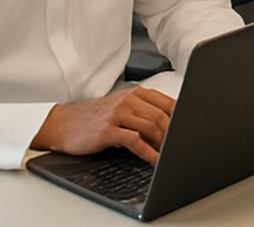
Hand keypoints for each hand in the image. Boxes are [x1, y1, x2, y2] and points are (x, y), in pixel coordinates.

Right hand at [31, 87, 174, 164]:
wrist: (62, 124)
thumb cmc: (95, 118)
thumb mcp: (122, 108)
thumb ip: (145, 111)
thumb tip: (172, 124)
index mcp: (136, 93)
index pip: (168, 103)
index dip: (182, 118)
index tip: (191, 130)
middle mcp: (129, 100)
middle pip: (163, 116)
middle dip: (175, 134)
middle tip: (183, 146)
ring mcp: (118, 114)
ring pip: (151, 127)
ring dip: (165, 144)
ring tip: (172, 155)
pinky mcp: (108, 130)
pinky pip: (135, 141)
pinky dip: (149, 153)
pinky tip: (155, 161)